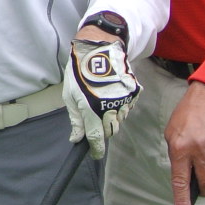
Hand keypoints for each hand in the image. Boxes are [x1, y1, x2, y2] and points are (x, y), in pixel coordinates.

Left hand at [64, 34, 139, 158]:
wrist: (100, 49)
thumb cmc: (80, 71)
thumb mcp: (70, 95)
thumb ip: (75, 119)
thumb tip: (76, 138)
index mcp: (92, 109)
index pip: (96, 137)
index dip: (96, 149)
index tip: (95, 154)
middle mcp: (110, 107)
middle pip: (110, 131)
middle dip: (103, 130)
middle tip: (94, 118)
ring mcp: (124, 100)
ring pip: (119, 120)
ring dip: (111, 118)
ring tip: (102, 101)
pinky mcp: (133, 93)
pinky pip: (126, 108)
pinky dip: (119, 107)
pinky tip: (111, 94)